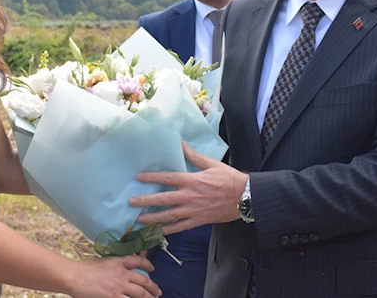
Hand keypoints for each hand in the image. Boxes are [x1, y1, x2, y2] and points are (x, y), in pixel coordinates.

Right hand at [69, 255, 160, 297]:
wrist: (75, 276)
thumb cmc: (84, 269)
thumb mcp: (103, 261)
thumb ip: (114, 264)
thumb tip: (121, 268)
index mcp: (118, 261)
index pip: (137, 260)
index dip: (147, 263)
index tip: (152, 268)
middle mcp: (122, 273)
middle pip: (143, 280)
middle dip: (153, 286)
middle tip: (158, 291)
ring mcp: (119, 286)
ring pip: (140, 293)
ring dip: (149, 297)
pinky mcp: (114, 297)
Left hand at [129, 142, 247, 233]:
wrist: (245, 197)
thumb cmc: (229, 179)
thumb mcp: (212, 164)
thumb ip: (194, 156)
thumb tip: (182, 144)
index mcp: (192, 180)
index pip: (168, 178)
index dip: (152, 177)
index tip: (139, 178)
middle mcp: (190, 196)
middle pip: (164, 199)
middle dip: (146, 201)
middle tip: (132, 202)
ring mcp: (193, 210)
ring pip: (169, 216)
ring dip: (153, 218)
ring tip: (139, 220)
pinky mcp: (199, 221)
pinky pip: (180, 227)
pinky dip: (168, 231)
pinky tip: (158, 232)